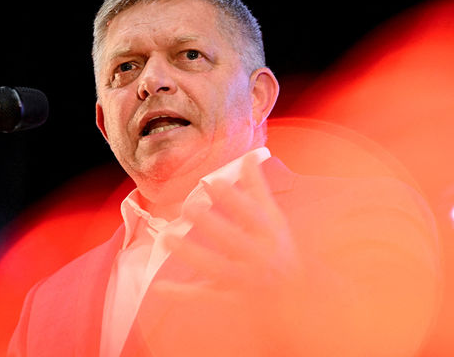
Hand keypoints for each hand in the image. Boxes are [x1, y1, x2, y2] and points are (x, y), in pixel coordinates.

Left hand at [152, 153, 312, 351]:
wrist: (294, 297)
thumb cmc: (280, 251)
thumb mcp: (275, 220)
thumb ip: (258, 189)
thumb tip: (248, 156)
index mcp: (269, 234)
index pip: (252, 215)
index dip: (234, 199)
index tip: (214, 182)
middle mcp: (258, 257)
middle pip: (232, 241)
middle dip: (211, 225)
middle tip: (190, 208)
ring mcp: (243, 279)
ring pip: (215, 267)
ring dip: (192, 254)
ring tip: (168, 239)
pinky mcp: (228, 297)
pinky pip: (203, 295)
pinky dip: (181, 293)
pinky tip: (159, 286)